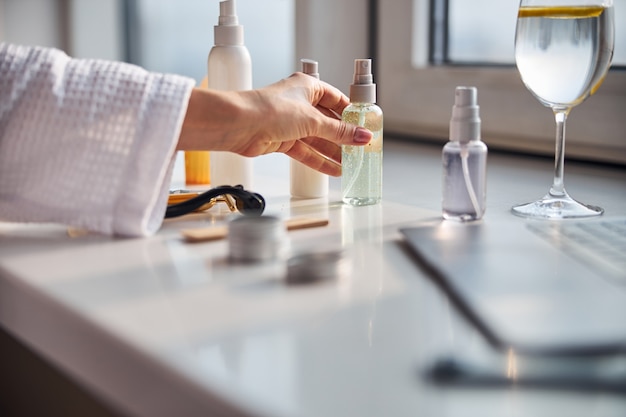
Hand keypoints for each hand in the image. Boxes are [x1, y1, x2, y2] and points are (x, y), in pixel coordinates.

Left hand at [178, 72, 372, 175]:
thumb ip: (339, 131)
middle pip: (327, 122)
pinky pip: (305, 151)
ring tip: (351, 165)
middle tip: (361, 151)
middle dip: (343, 137)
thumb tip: (363, 136)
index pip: (336, 99)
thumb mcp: (313, 120)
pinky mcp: (281, 140)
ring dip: (333, 152)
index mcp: (308, 87)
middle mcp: (299, 103)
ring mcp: (290, 123)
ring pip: (317, 139)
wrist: (239, 124)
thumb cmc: (271, 110)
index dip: (351, 114)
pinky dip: (318, 160)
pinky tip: (333, 170)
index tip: (365, 127)